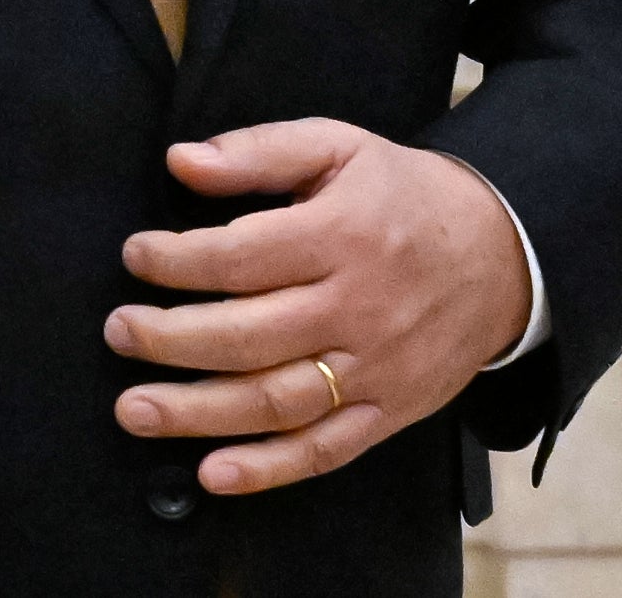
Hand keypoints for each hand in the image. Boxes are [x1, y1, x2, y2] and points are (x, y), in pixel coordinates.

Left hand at [105, 118, 529, 494]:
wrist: (503, 254)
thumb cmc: (402, 196)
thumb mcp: (337, 148)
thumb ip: (257, 152)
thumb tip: (181, 162)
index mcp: (342, 236)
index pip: (242, 258)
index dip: (177, 261)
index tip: (133, 256)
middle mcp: (358, 308)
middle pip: (250, 336)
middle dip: (171, 340)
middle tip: (117, 333)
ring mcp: (376, 369)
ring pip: (277, 401)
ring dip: (199, 413)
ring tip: (135, 409)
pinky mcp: (390, 412)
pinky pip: (326, 450)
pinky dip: (269, 469)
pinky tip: (214, 473)